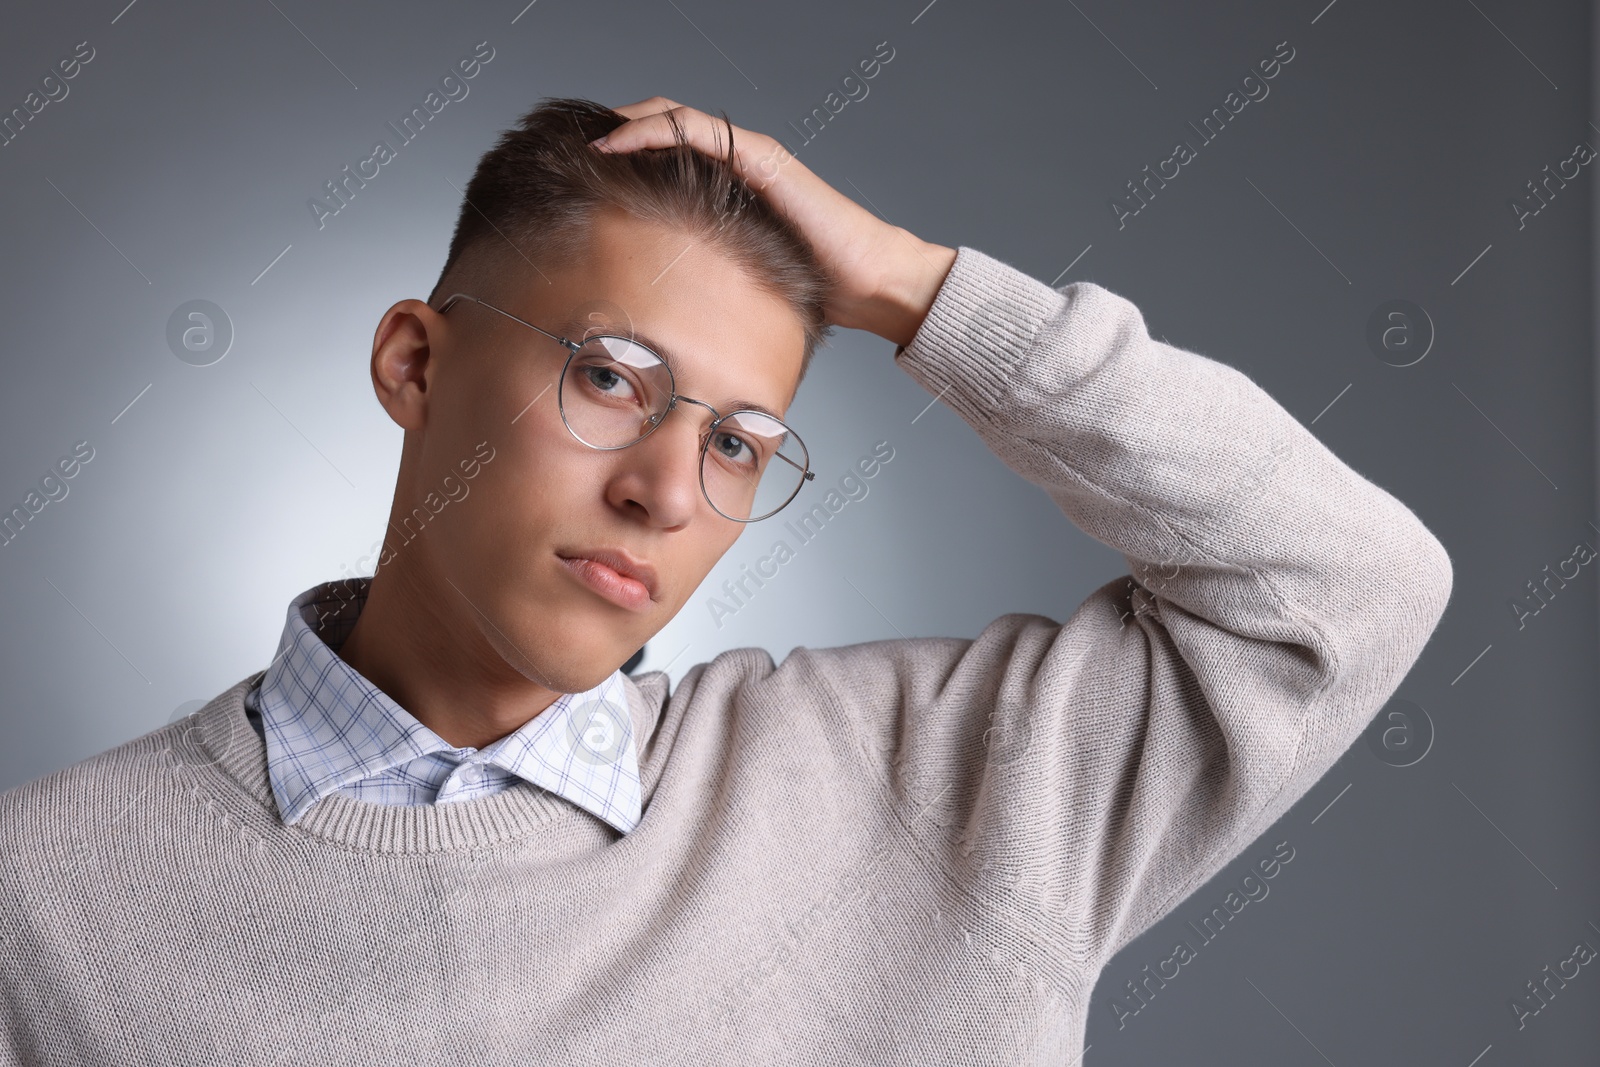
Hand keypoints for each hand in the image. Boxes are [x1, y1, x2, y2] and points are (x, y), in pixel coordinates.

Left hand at [592, 97, 957, 349]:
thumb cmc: (816, 291)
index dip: (623, 153)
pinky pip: (696, 130)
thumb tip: (654, 317)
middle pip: (661, 125)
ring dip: (623, 123)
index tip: (579, 174)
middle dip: (614, 131)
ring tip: (584, 141)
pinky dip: (651, 131)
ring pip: (673, 116)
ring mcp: (749, 155)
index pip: (665, 152)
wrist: (870, 285)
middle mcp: (737, 163)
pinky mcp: (760, 158)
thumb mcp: (739, 285)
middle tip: (571, 151)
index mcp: (729, 189)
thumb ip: (705, 280)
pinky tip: (617, 145)